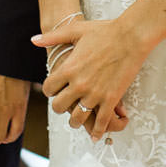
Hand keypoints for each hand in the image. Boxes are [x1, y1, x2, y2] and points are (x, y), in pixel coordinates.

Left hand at [36, 16, 148, 141]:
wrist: (131, 36)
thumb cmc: (105, 31)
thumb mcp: (76, 31)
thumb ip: (53, 37)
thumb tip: (33, 41)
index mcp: (69, 68)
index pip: (48, 89)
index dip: (50, 90)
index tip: (56, 88)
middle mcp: (79, 84)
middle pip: (59, 107)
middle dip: (60, 106)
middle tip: (66, 103)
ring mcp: (95, 94)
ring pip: (77, 119)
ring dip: (76, 121)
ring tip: (78, 120)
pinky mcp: (111, 99)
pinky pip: (101, 122)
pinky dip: (97, 131)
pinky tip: (96, 135)